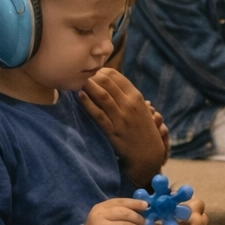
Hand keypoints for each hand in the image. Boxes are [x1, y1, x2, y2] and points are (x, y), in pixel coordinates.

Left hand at [79, 68, 166, 185]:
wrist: (147, 154)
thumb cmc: (142, 129)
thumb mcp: (140, 109)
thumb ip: (127, 95)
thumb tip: (111, 81)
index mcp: (136, 97)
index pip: (116, 76)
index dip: (101, 71)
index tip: (91, 71)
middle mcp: (130, 105)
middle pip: (107, 83)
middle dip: (92, 76)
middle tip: (80, 74)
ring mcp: (121, 118)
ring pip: (102, 96)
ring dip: (88, 86)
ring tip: (77, 81)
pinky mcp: (113, 131)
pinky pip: (98, 115)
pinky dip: (88, 104)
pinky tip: (79, 96)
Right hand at [81, 197, 148, 224]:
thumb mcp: (104, 218)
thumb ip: (119, 212)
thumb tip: (143, 208)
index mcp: (100, 208)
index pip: (120, 202)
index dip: (135, 203)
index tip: (147, 205)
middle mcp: (100, 216)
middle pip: (125, 213)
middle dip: (139, 218)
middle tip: (148, 223)